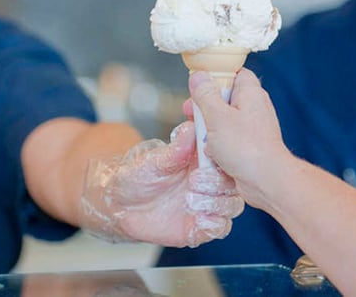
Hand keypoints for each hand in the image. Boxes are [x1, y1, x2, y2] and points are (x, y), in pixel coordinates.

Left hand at [80, 121, 243, 246]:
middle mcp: (209, 183)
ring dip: (217, 204)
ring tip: (191, 200)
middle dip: (217, 184)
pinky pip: (220, 228)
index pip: (228, 159)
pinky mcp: (199, 227)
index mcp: (203, 161)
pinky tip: (197, 219)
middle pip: (234, 184)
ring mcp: (207, 206)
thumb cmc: (138, 176)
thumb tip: (190, 128)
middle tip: (194, 182)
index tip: (205, 160)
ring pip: (232, 206)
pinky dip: (214, 225)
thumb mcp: (154, 160)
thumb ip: (176, 148)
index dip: (223, 160)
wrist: (121, 204)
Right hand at [187, 68, 293, 208]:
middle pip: (224, 98)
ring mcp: (253, 127)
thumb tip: (198, 76)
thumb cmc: (246, 148)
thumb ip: (205, 95)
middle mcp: (254, 107)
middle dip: (206, 108)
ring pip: (224, 121)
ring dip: (209, 130)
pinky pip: (229, 139)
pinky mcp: (250, 145)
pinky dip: (218, 145)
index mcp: (250, 93)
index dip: (215, 77)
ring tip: (203, 139)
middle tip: (193, 115)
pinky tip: (213, 154)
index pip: (234, 73)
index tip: (198, 87)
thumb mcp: (217, 116)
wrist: (267, 181)